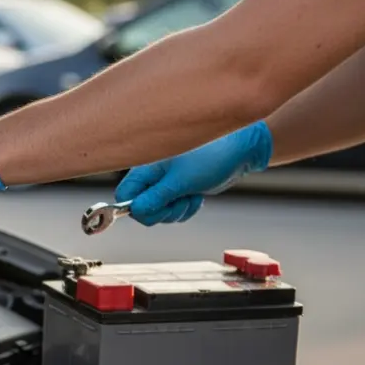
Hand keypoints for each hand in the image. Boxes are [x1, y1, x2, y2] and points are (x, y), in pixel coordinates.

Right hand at [115, 120, 272, 224]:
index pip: (124, 195)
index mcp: (146, 168)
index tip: (151, 209)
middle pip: (141, 208)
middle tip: (178, 201)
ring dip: (176, 211)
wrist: (240, 151)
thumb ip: (155, 198)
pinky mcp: (179, 190)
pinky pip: (173, 210)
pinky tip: (196, 196)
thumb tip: (135, 211)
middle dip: (162, 211)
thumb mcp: (180, 181)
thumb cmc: (212, 157)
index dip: (134, 207)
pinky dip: (185, 209)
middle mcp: (153, 176)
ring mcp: (166, 184)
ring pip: (158, 212)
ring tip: (191, 195)